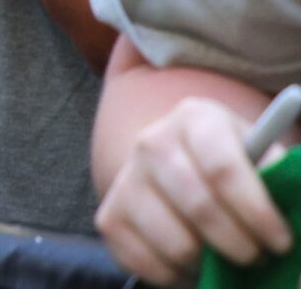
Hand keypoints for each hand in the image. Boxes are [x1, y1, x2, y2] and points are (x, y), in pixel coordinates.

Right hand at [98, 98, 293, 284]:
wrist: (186, 171)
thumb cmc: (236, 171)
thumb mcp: (262, 161)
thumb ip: (278, 178)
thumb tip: (291, 202)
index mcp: (195, 119)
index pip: (223, 168)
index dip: (257, 212)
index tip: (281, 241)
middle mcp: (152, 142)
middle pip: (198, 206)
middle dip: (238, 244)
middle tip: (258, 257)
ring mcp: (125, 179)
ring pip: (174, 242)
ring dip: (209, 264)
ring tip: (224, 257)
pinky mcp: (109, 217)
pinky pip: (147, 263)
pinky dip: (178, 276)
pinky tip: (194, 261)